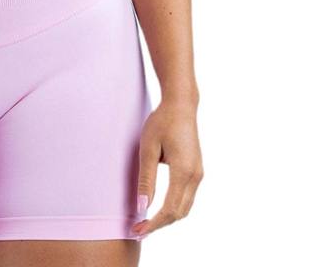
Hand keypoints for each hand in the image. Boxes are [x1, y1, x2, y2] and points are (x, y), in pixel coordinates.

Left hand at [131, 98, 203, 238]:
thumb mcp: (148, 148)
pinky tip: (157, 207)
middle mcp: (195, 176)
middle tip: (137, 231)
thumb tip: (141, 207)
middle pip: (179, 213)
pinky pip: (186, 197)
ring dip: (166, 218)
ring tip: (145, 222)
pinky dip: (173, 207)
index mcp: (184, 172)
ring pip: (185, 207)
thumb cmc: (162, 122)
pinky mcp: (196, 170)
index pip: (169, 210)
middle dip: (159, 225)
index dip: (153, 223)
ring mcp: (198, 174)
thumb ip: (146, 179)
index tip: (137, 231)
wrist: (181, 105)